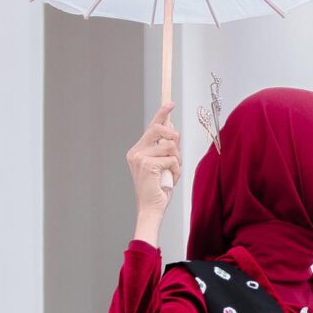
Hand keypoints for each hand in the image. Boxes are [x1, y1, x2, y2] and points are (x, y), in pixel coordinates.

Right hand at [127, 104, 180, 242]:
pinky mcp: (148, 165)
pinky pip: (172, 159)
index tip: (170, 103)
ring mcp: (140, 158)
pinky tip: (170, 180)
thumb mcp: (163, 165)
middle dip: (173, 137)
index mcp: (137, 151)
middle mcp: (136, 152)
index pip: (151, 127)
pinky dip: (176, 170)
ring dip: (177, 160)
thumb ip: (165, 148)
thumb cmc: (158, 189)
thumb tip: (172, 130)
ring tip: (172, 173)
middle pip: (158, 130)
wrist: (151, 209)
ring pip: (170, 147)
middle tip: (177, 149)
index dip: (161, 114)